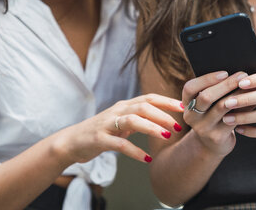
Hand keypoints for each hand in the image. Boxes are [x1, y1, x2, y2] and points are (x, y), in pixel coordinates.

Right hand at [55, 94, 183, 163]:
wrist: (72, 141)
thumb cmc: (101, 131)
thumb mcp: (121, 121)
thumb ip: (138, 118)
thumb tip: (161, 118)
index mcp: (124, 106)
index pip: (149, 98)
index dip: (166, 101)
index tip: (183, 107)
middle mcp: (117, 111)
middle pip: (143, 106)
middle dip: (163, 115)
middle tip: (177, 126)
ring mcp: (107, 124)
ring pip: (133, 120)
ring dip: (151, 128)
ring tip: (166, 136)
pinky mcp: (99, 139)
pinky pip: (120, 144)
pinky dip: (135, 151)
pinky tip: (146, 158)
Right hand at [182, 71, 248, 155]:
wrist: (211, 144)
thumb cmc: (212, 115)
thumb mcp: (207, 104)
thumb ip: (215, 89)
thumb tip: (238, 74)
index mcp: (186, 103)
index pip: (190, 88)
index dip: (206, 79)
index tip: (224, 73)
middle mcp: (191, 116)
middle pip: (206, 97)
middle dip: (226, 85)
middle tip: (242, 75)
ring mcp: (202, 128)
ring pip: (221, 107)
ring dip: (237, 94)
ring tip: (251, 86)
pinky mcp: (216, 137)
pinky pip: (233, 119)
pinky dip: (245, 108)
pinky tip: (254, 101)